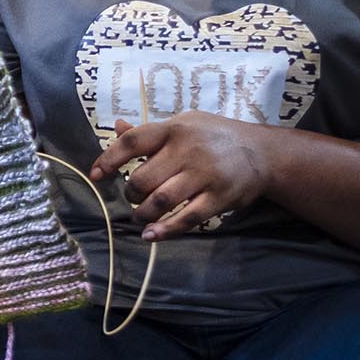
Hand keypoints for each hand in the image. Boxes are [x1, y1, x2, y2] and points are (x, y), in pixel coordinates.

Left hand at [90, 111, 276, 239]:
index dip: (108, 159)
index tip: (96, 176)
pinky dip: (165, 230)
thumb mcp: (185, 124)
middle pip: (143, 178)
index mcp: (175, 129)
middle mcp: (189, 150)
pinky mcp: (220, 197)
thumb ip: (150, 131)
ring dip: (143, 214)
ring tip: (141, 215)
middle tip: (134, 197)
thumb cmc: (214, 137)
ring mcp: (205, 175)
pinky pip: (186, 218)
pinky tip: (151, 234)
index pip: (133, 142)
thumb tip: (118, 125)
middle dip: (131, 193)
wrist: (264, 152)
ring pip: (161, 201)